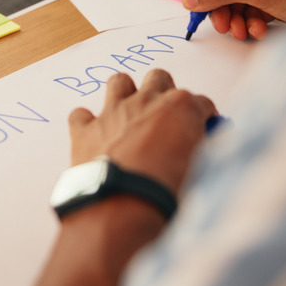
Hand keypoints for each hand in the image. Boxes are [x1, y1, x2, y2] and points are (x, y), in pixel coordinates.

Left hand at [12, 70, 215, 285]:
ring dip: (125, 94)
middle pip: (159, 78)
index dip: (204, 118)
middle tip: (165, 118)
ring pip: (119, 82)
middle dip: (164, 93)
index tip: (203, 133)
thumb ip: (203, 150)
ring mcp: (112, 112)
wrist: (122, 207)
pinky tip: (94, 137)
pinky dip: (86, 124)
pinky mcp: (84, 129)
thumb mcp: (201, 171)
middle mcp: (146, 101)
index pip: (202, 103)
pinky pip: (80, 114)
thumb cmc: (168, 192)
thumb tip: (205, 145)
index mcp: (181, 108)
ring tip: (129, 116)